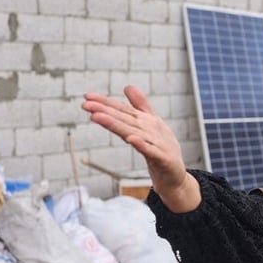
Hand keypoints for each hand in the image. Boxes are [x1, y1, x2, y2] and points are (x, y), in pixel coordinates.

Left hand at [82, 86, 200, 212]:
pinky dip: (141, 145)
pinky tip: (131, 139)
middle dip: (105, 111)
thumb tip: (128, 86)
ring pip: (132, 132)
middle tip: (86, 105)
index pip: (123, 109)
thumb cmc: (161, 149)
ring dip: (115, 124)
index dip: (106, 103)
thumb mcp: (151, 125)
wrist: (175, 176)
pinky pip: (150, 151)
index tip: (87, 96)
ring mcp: (157, 143)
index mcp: (146, 121)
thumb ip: (140, 106)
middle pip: (124, 119)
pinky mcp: (163, 158)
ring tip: (98, 117)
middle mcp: (150, 129)